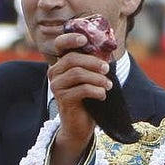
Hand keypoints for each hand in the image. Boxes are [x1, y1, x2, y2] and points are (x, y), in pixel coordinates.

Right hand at [46, 30, 113, 164]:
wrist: (80, 125)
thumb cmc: (87, 99)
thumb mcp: (91, 78)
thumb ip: (95, 63)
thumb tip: (110, 45)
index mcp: (61, 64)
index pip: (60, 45)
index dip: (70, 39)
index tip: (85, 40)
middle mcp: (55, 73)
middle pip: (72, 59)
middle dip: (93, 62)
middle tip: (107, 69)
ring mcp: (57, 86)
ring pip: (78, 73)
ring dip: (97, 78)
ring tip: (108, 85)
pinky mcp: (63, 99)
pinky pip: (82, 89)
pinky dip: (96, 91)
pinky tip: (102, 95)